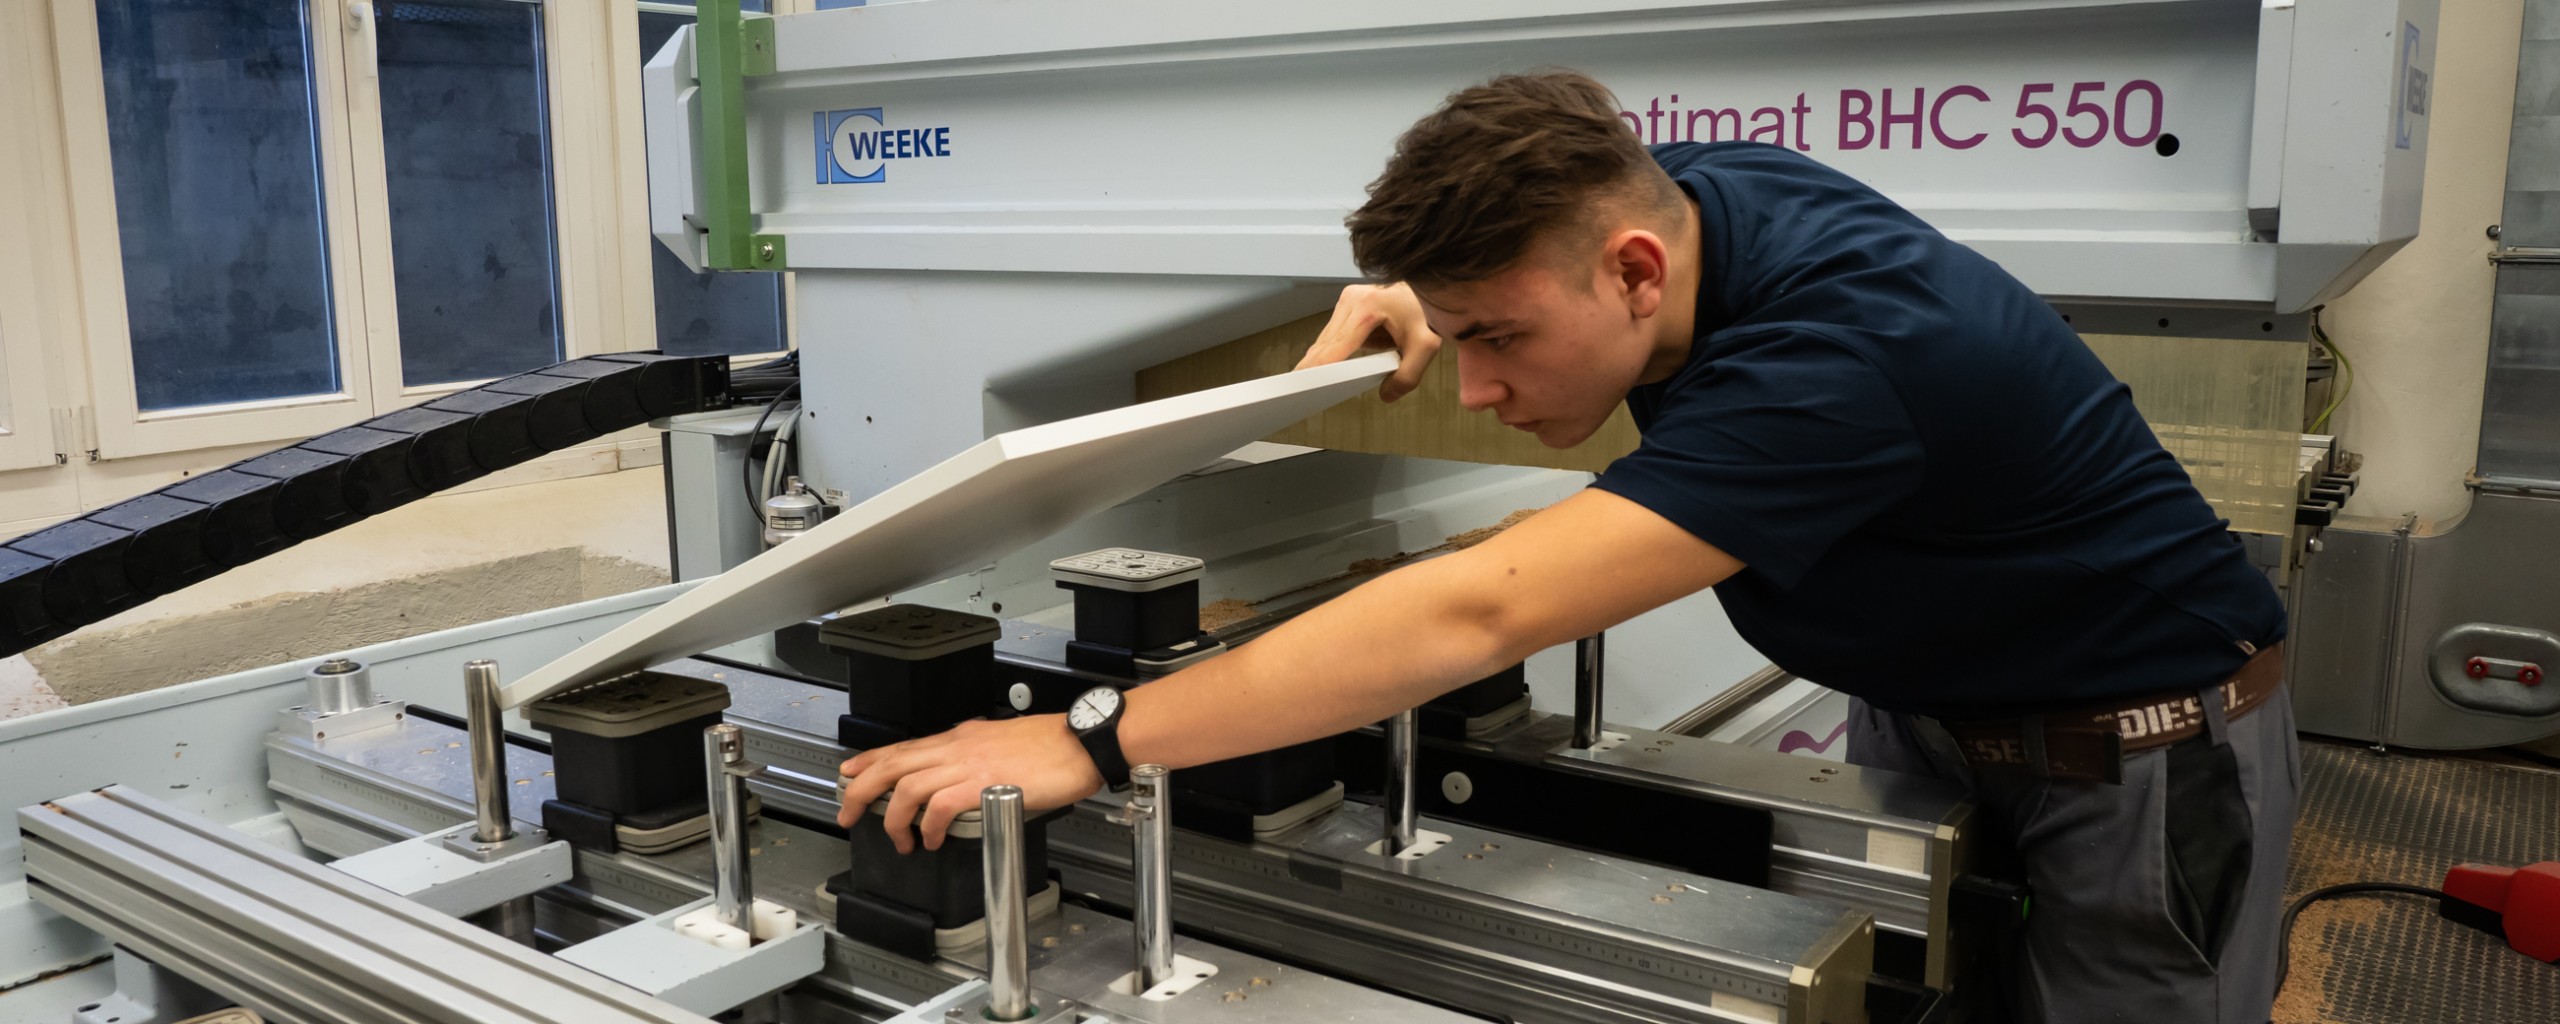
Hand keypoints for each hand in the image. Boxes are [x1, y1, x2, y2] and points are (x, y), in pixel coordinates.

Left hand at [836, 714, 1106, 853]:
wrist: (1082, 741)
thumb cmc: (1053, 745)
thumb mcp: (1002, 742)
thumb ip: (977, 756)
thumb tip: (962, 775)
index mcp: (962, 736)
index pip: (903, 746)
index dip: (869, 760)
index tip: (849, 772)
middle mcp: (958, 746)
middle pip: (893, 764)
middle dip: (861, 789)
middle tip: (848, 813)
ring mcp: (969, 764)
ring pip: (908, 785)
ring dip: (894, 817)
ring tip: (898, 840)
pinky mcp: (984, 783)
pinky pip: (940, 805)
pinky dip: (928, 825)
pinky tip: (930, 840)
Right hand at [1296, 282, 1441, 402]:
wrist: (1430, 288)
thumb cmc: (1427, 313)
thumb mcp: (1425, 347)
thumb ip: (1408, 376)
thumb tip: (1387, 394)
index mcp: (1369, 306)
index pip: (1338, 343)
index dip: (1320, 365)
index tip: (1304, 380)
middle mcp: (1353, 298)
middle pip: (1327, 341)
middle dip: (1314, 365)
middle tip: (1299, 388)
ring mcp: (1348, 299)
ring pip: (1327, 337)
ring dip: (1322, 358)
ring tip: (1309, 381)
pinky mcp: (1348, 303)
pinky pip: (1334, 333)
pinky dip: (1331, 350)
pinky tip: (1325, 367)